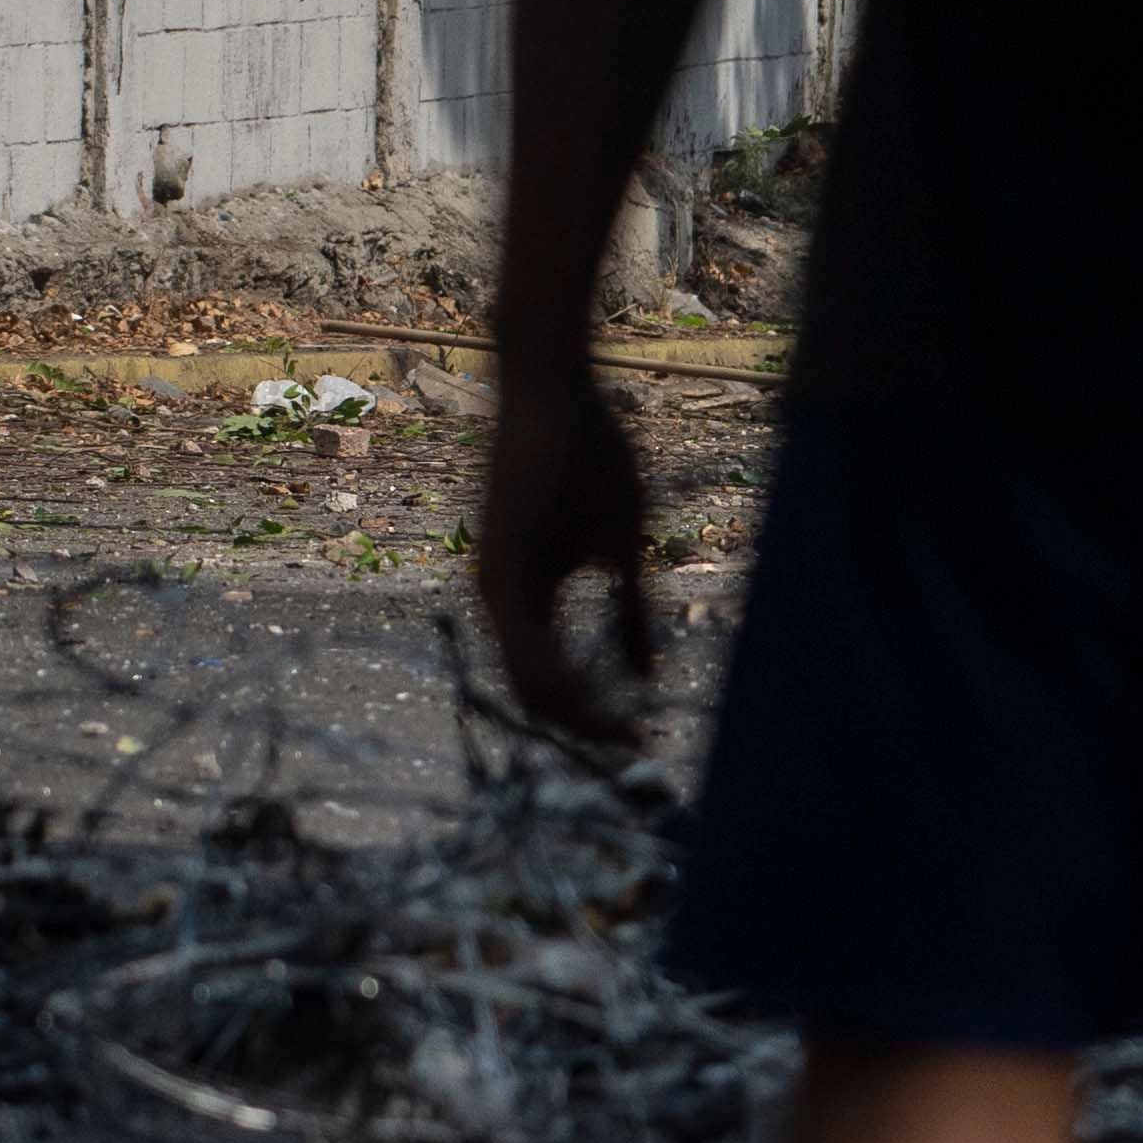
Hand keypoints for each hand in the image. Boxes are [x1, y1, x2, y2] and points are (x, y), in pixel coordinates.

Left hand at [476, 368, 657, 751]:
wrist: (552, 391)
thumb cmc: (589, 456)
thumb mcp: (621, 547)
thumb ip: (628, 613)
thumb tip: (646, 675)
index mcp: (526, 598)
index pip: (551, 682)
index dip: (594, 717)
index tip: (640, 736)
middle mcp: (500, 600)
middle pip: (533, 695)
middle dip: (584, 730)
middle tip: (631, 752)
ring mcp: (496, 586)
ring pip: (525, 680)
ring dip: (573, 716)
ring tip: (619, 739)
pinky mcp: (502, 568)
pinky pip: (525, 646)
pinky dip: (561, 679)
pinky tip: (595, 699)